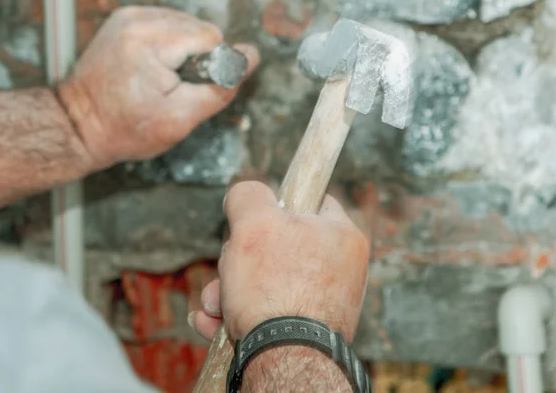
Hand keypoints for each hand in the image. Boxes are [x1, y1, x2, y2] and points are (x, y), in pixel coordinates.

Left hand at [57, 6, 258, 169]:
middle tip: (171, 86)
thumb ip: (221, 86)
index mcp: (149, 42)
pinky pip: (167, 23)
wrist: (79, 124)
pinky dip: (169, 43)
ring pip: (185, 23)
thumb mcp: (181, 119)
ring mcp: (128, 16)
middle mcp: (137, 20)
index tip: (185, 86)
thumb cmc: (127, 128)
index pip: (210, 37)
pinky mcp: (125, 17)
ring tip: (159, 77)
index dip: (209, 65)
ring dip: (183, 49)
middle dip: (196, 57)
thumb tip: (252, 55)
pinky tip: (153, 65)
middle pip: (198, 27)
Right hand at [191, 181, 369, 342]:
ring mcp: (323, 303)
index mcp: (341, 235)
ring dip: (231, 291)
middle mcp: (339, 269)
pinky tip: (214, 323)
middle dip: (241, 259)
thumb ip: (249, 196)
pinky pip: (269, 312)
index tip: (255, 219)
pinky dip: (239, 316)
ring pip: (267, 282)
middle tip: (227, 270)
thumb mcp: (254, 224)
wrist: (286, 362)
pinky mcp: (307, 332)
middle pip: (280, 245)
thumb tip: (245, 194)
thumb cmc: (276, 289)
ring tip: (214, 306)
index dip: (277, 205)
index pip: (312, 202)